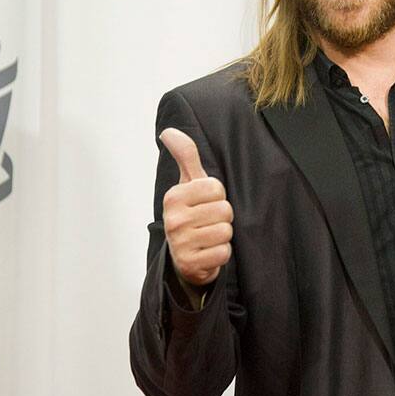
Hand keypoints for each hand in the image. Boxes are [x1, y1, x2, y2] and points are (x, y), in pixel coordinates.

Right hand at [159, 128, 232, 287]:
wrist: (185, 257)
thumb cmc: (191, 214)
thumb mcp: (189, 184)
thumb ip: (185, 156)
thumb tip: (169, 131)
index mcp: (173, 197)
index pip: (217, 188)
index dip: (217, 196)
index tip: (205, 204)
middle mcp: (173, 219)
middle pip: (225, 210)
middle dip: (222, 217)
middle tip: (207, 223)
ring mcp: (180, 243)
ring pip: (226, 231)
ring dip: (222, 236)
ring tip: (208, 237)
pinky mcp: (190, 264)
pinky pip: (223, 252)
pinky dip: (221, 253)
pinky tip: (208, 252)